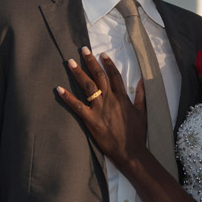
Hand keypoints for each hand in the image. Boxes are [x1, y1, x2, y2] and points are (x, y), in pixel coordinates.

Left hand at [57, 47, 146, 165]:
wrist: (130, 151)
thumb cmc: (136, 133)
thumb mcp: (142, 112)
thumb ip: (141, 95)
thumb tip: (142, 80)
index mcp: (122, 97)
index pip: (114, 75)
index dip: (108, 64)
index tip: (102, 54)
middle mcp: (110, 99)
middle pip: (99, 76)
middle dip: (91, 62)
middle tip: (83, 50)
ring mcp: (99, 109)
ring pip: (88, 86)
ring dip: (78, 73)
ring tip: (70, 62)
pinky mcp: (91, 120)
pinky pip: (77, 106)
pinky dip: (67, 97)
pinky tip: (59, 89)